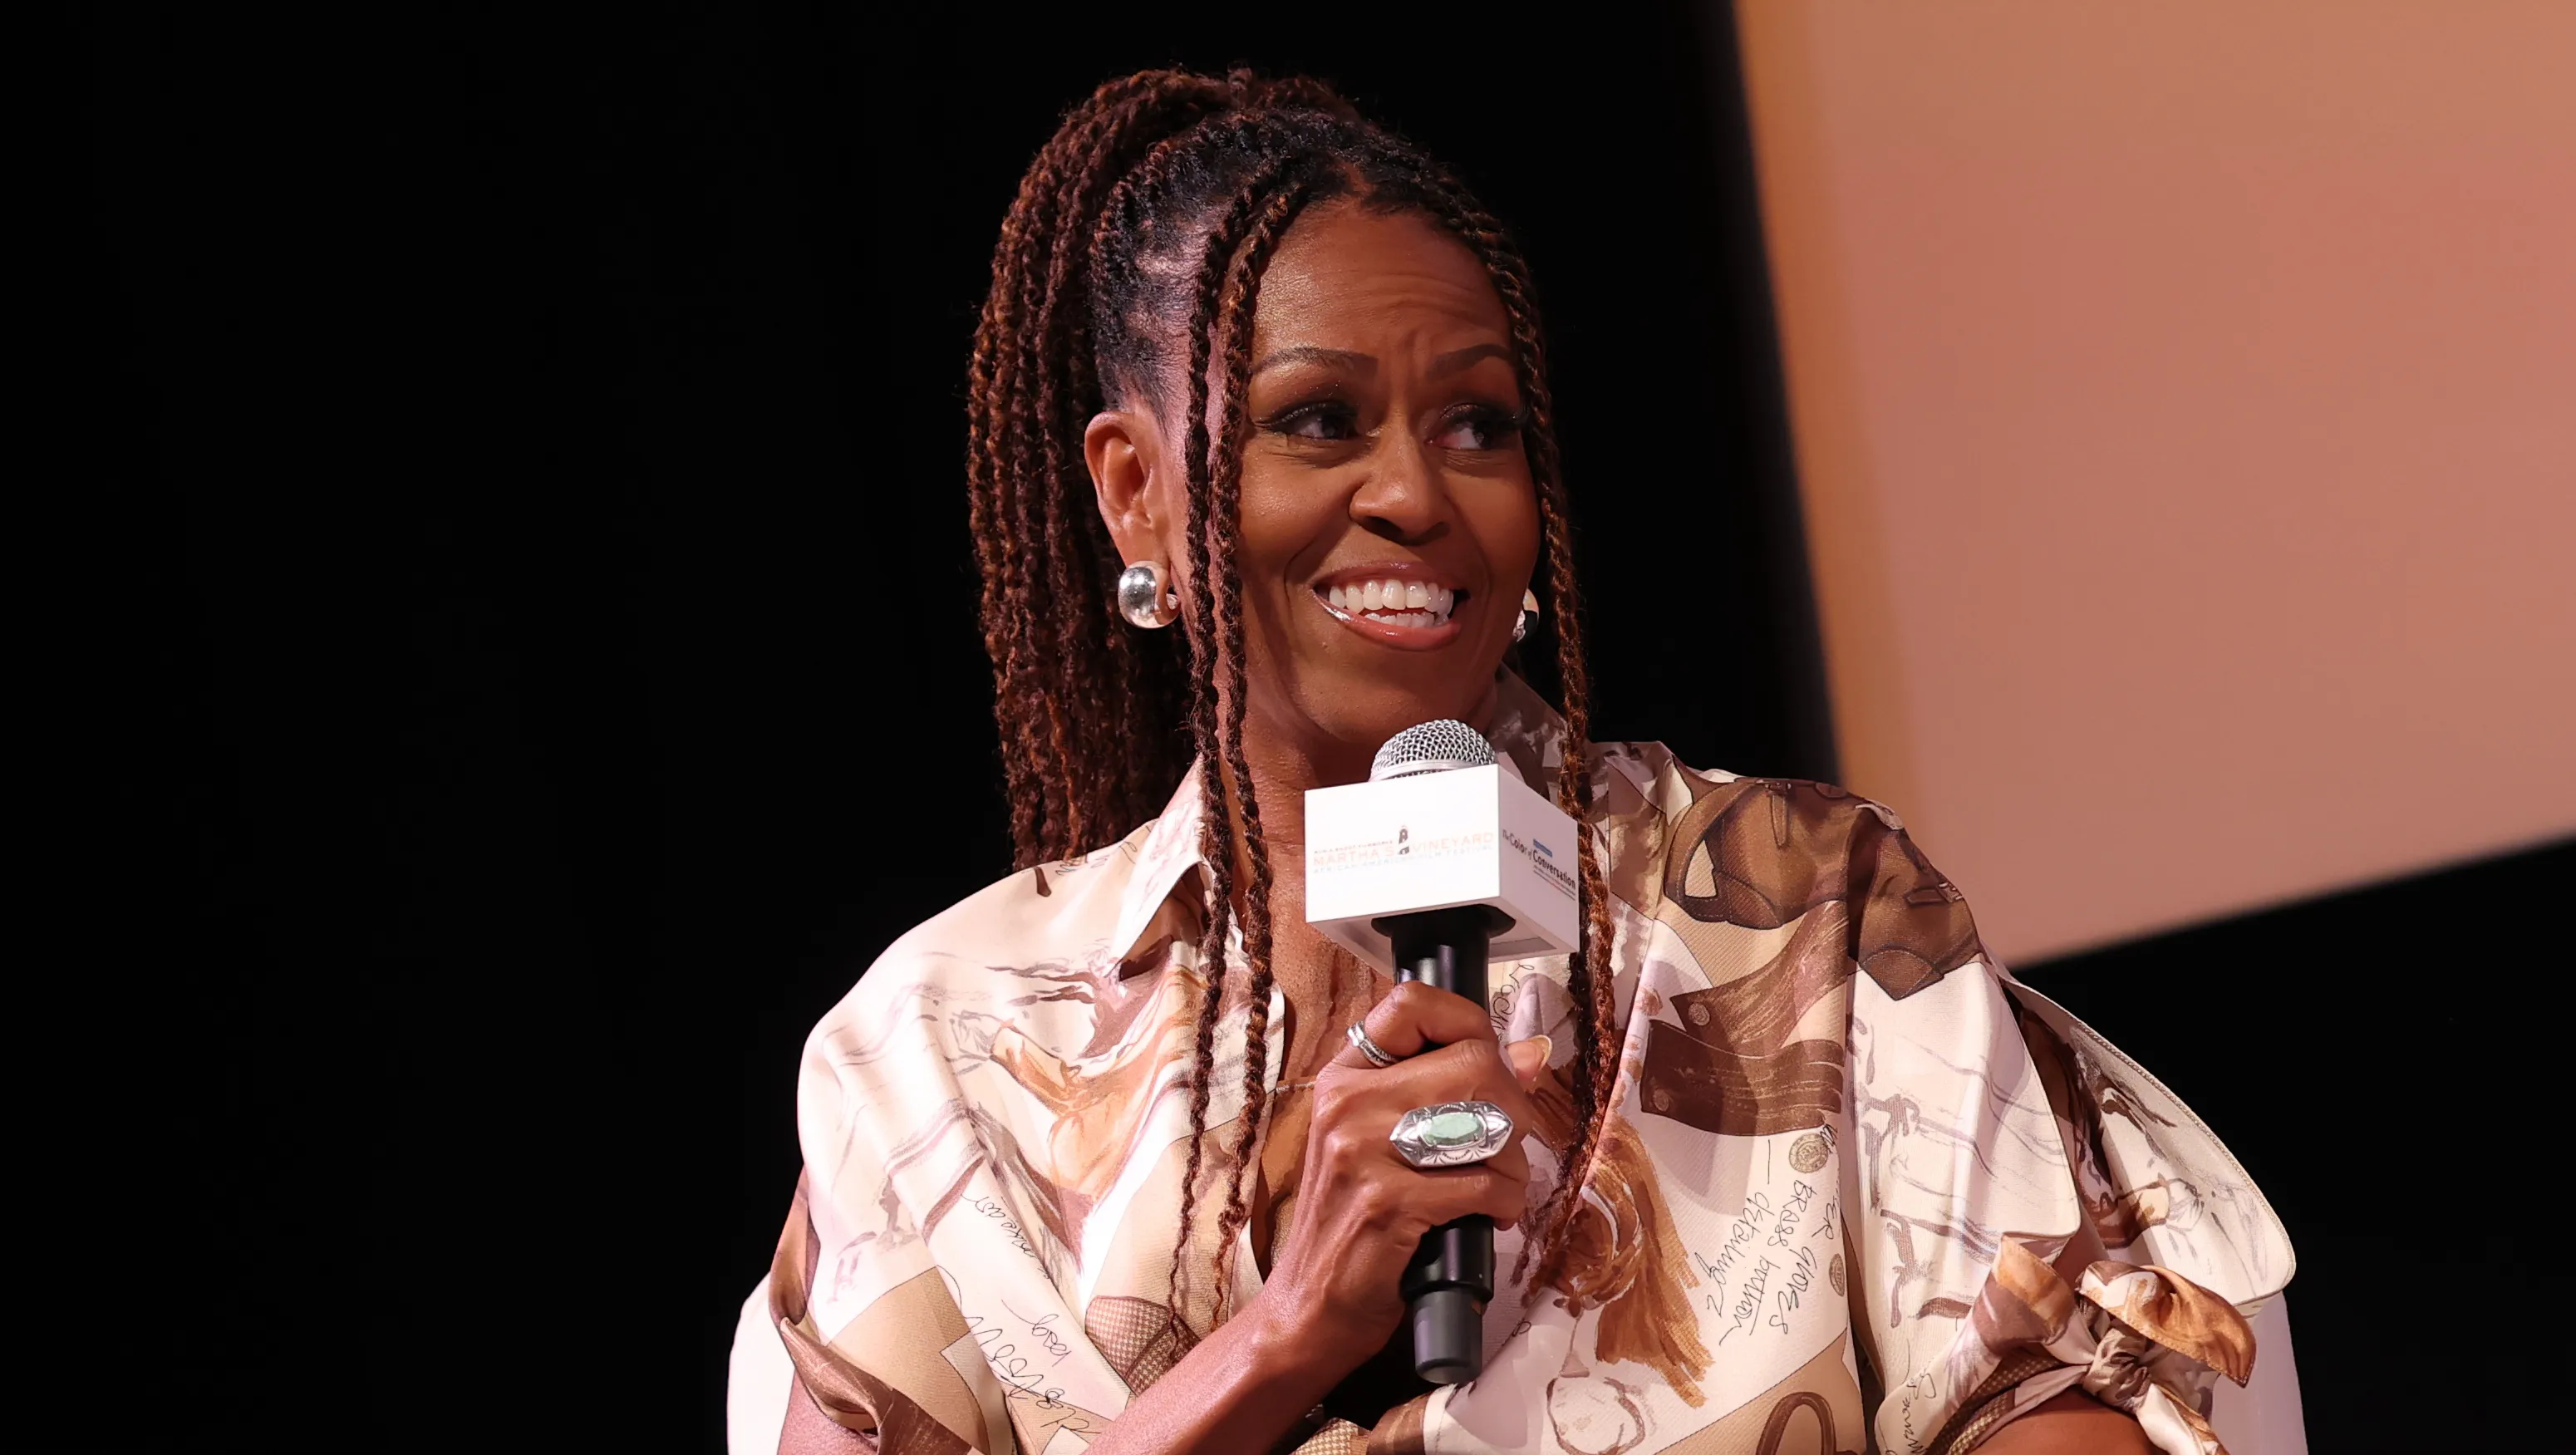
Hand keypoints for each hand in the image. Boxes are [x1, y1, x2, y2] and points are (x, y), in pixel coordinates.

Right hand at [1247, 981, 1549, 1375]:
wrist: (1311, 1305)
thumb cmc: (1354, 1222)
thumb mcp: (1384, 1143)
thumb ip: (1448, 1092)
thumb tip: (1531, 1055)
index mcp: (1344, 1078)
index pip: (1410, 1006)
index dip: (1469, 1025)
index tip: (1490, 1064)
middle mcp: (1347, 1104)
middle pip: (1472, 1063)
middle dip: (1513, 1109)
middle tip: (1506, 1148)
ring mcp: (1362, 1152)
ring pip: (1487, 1122)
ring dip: (1513, 1163)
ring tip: (1497, 1187)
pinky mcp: (1386, 1204)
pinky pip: (1482, 1184)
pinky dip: (1504, 1203)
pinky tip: (1489, 1217)